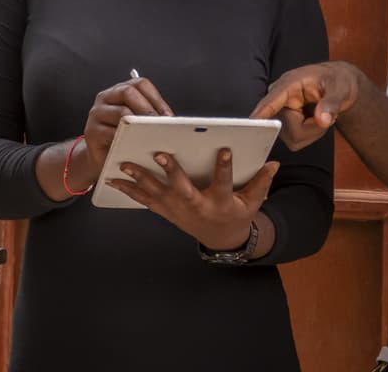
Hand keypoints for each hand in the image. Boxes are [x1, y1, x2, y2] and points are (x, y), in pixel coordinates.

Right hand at [81, 75, 173, 174]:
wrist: (103, 157)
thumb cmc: (124, 137)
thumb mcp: (138, 122)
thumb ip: (150, 115)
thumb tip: (170, 119)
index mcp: (120, 91)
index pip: (140, 83)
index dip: (156, 98)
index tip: (168, 115)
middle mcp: (106, 98)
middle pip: (128, 92)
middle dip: (147, 108)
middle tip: (159, 124)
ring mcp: (96, 114)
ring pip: (120, 112)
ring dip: (139, 124)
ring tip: (151, 134)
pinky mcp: (91, 132)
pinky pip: (111, 132)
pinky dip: (126, 138)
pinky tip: (136, 144)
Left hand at [106, 148, 277, 250]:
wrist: (220, 238)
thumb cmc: (236, 213)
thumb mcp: (253, 200)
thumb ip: (261, 182)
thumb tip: (273, 163)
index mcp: (220, 202)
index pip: (224, 182)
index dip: (225, 167)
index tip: (225, 149)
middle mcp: (196, 207)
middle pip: (183, 189)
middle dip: (172, 172)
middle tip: (161, 153)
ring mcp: (178, 211)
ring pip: (157, 193)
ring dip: (140, 178)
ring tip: (124, 163)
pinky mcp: (166, 211)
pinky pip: (145, 200)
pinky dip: (129, 189)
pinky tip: (114, 179)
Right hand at [251, 61, 362, 149]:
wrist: (337, 85)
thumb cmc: (336, 81)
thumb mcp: (340, 89)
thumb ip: (331, 104)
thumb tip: (322, 119)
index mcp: (289, 84)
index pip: (271, 101)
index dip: (262, 113)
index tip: (251, 123)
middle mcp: (279, 98)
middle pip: (286, 128)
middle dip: (311, 127)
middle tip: (325, 114)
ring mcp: (280, 112)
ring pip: (292, 137)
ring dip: (312, 131)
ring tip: (319, 115)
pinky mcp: (283, 124)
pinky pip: (295, 141)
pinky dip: (310, 135)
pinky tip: (314, 121)